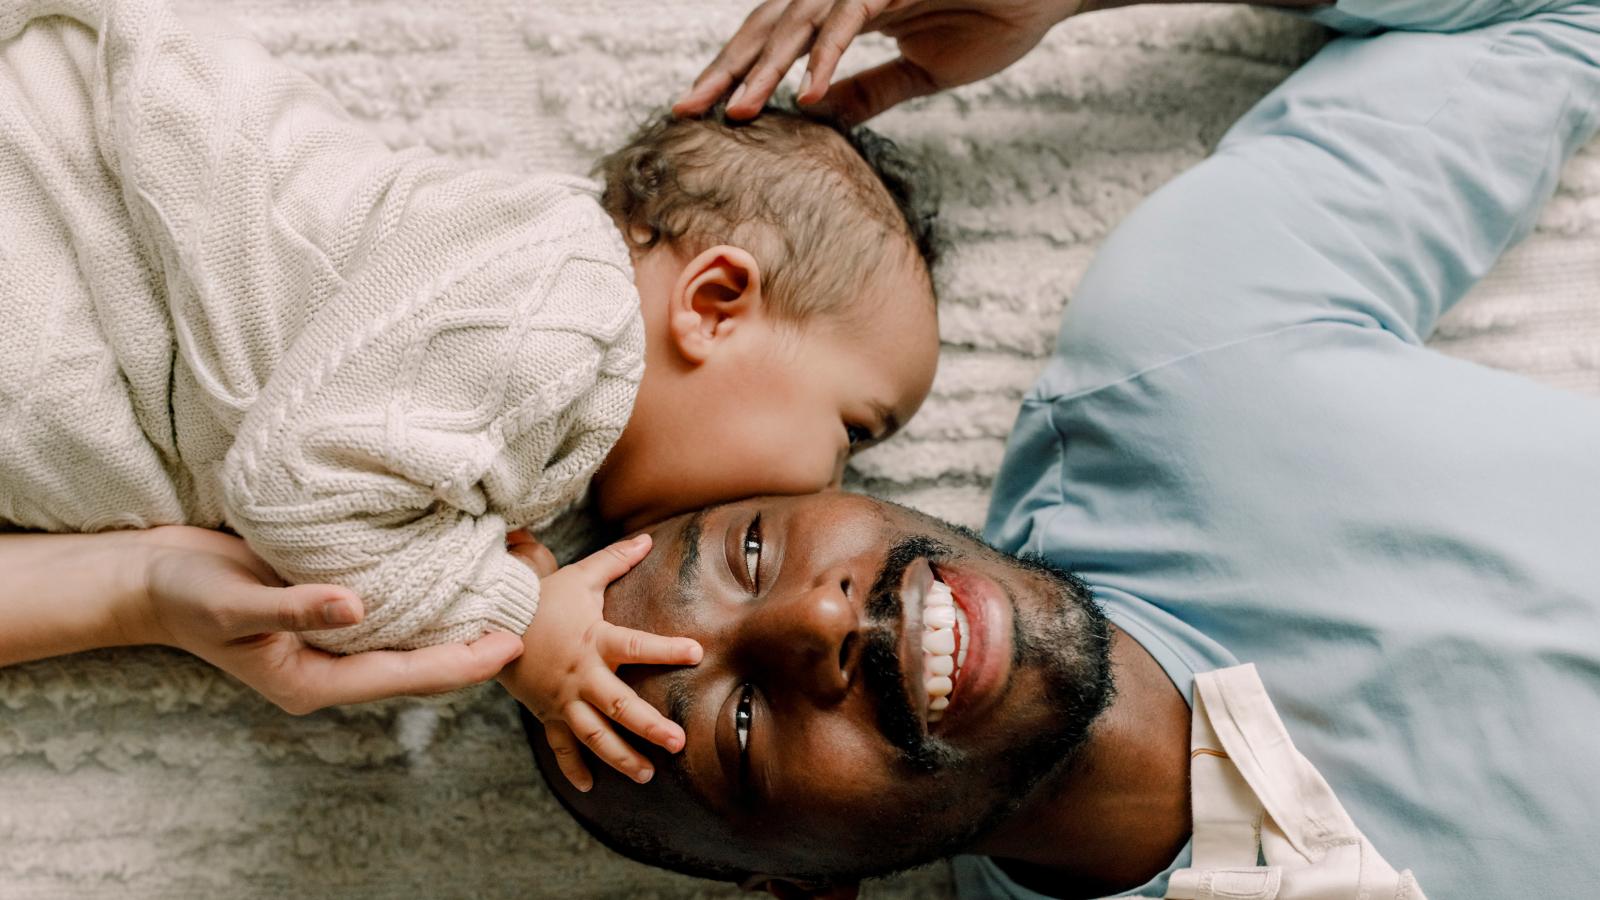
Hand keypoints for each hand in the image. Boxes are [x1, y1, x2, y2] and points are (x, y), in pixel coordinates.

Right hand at [137, 526, 524, 713]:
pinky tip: (456, 572)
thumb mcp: (233, 603)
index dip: (461, 663)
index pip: (405, 677)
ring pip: (409, 639)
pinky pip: (391, 612)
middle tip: (527, 613)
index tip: (510, 646)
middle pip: (418, 664)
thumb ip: (293, 607)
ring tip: (505, 591)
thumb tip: (357, 607)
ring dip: (454, 618)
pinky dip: (426, 595)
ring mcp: (330, 640)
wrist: (150, 578)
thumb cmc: (186, 594)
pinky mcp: (329, 610)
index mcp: (312, 681)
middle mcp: (330, 666)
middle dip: (471, 643)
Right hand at [498, 534, 702, 790]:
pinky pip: (559, 746)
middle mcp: (581, 675)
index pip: (636, 646)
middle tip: (678, 741)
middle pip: (618, 705)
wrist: (491, 621)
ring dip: (620, 757)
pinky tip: (589, 787)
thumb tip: (647, 539)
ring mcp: (563, 699)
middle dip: (648, 726)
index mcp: (594, 640)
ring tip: (647, 774)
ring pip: (593, 734)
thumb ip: (615, 560)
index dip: (666, 648)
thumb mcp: (580, 576)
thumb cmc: (542, 598)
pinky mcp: (547, 713)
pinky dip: (572, 767)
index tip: (696, 653)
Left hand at [675, 0, 1084, 123]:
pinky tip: (807, 94)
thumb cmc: (995, 21)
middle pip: (771, 24)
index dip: (737, 72)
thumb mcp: (921, 71)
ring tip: (739, 110)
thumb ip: (867, 90)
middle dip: (728, 68)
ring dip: (767, 67)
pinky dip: (827, 55)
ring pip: (800, 19)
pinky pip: (852, 17)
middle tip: (688, 108)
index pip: (777, 38)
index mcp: (847, 7)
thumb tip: (818, 118)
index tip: (701, 112)